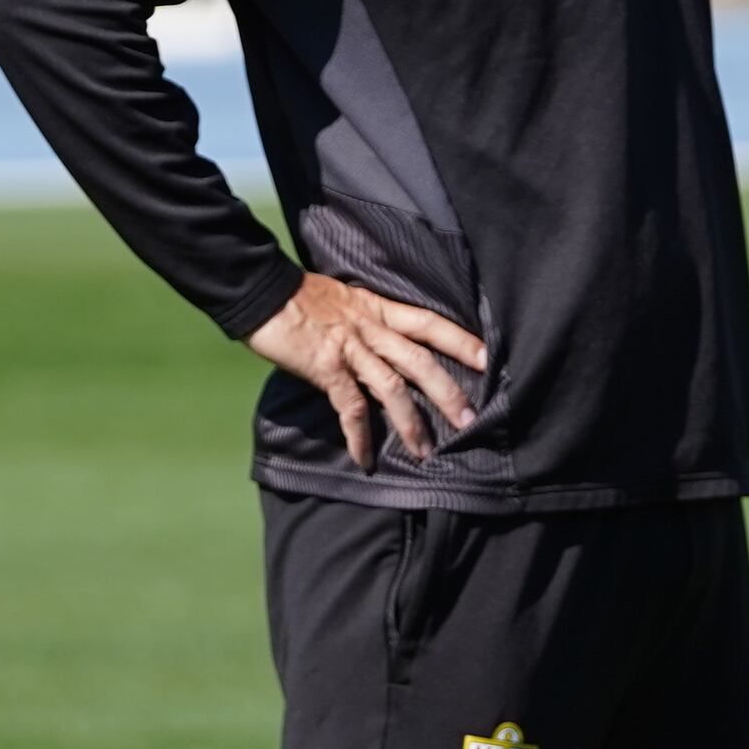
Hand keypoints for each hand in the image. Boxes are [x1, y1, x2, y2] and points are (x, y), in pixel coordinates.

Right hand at [246, 274, 489, 468]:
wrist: (259, 289)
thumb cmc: (296, 297)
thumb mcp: (342, 300)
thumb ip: (364, 321)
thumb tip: (379, 345)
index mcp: (377, 308)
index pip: (428, 323)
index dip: (460, 340)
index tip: (488, 359)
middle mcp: (370, 328)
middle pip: (421, 360)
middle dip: (448, 392)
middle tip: (471, 421)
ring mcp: (350, 348)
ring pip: (394, 387)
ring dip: (413, 422)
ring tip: (427, 452)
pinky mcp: (326, 367)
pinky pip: (351, 407)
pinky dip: (360, 436)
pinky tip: (366, 459)